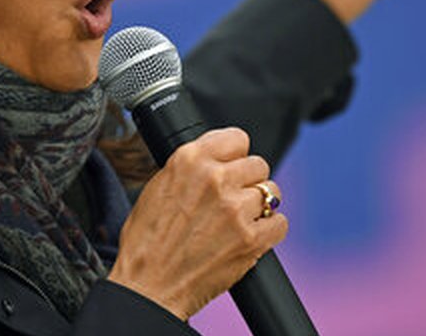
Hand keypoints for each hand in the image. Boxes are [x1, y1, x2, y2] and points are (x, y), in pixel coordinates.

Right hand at [107, 128, 286, 319]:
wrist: (147, 288)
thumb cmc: (146, 243)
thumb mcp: (158, 187)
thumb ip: (190, 168)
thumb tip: (216, 160)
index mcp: (188, 160)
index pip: (237, 138)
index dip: (235, 155)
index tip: (233, 166)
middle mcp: (214, 179)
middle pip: (258, 164)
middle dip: (248, 181)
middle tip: (233, 200)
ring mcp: (235, 209)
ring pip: (271, 192)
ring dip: (259, 206)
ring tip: (239, 221)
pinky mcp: (250, 239)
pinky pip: (280, 222)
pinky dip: (269, 231)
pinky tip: (251, 237)